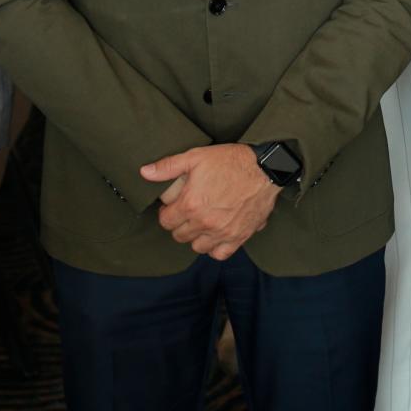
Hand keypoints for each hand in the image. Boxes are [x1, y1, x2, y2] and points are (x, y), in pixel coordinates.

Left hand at [141, 143, 278, 260]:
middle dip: (180, 224)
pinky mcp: (239, 237)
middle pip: (179, 235)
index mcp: (191, 204)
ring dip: (196, 236)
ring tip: (201, 223)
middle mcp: (205, 223)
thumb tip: (144, 173)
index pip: (165, 221)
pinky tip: (216, 235)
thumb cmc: (231, 161)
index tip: (174, 206)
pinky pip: (220, 254)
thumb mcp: (196, 157)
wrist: (265, 169)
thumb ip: (168, 167)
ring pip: (197, 247)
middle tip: (188, 212)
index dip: (167, 213)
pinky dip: (215, 248)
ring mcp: (222, 232)